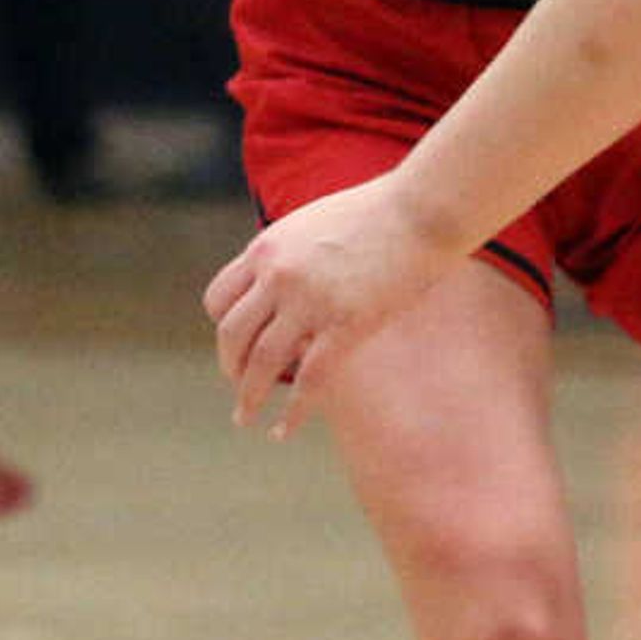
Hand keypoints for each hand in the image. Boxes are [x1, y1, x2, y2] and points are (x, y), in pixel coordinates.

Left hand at [202, 172, 457, 434]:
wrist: (421, 208)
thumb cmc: (378, 212)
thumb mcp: (313, 223)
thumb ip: (292, 254)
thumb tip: (287, 280)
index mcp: (266, 248)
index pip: (219, 299)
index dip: (222, 327)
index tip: (235, 345)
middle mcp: (277, 275)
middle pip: (232, 334)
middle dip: (230, 367)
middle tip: (238, 388)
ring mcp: (310, 301)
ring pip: (262, 361)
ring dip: (249, 396)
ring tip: (245, 418)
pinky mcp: (346, 324)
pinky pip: (308, 379)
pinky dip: (292, 412)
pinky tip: (283, 431)